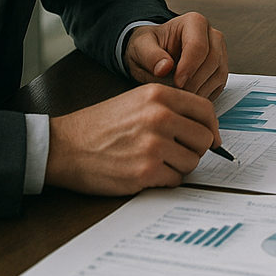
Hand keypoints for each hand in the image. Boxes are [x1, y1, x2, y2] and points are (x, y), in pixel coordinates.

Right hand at [45, 83, 220, 194]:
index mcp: (159, 95)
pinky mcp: (145, 172)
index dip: (210, 127)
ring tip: (157, 161)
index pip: (206, 110)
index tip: (210, 138)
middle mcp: (160, 117)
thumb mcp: (137, 100)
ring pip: (192, 161)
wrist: (64, 146)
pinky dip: (166, 180)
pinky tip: (147, 173)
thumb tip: (205, 128)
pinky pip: (175, 180)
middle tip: (177, 152)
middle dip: (194, 148)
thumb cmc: (100, 125)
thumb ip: (171, 108)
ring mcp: (153, 145)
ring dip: (179, 166)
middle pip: (204, 138)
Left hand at [125, 12, 227, 100]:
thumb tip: (165, 68)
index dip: (189, 67)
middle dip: (195, 81)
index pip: (198, 45)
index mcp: (193, 22)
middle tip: (177, 94)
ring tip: (180, 96)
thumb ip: (151, 56)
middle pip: (213, 59)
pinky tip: (188, 96)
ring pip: (219, 73)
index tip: (177, 83)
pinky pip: (219, 84)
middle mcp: (211, 34)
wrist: (153, 54)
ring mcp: (219, 51)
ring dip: (201, 89)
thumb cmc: (149, 47)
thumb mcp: (141, 47)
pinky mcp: (220, 68)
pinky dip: (205, 94)